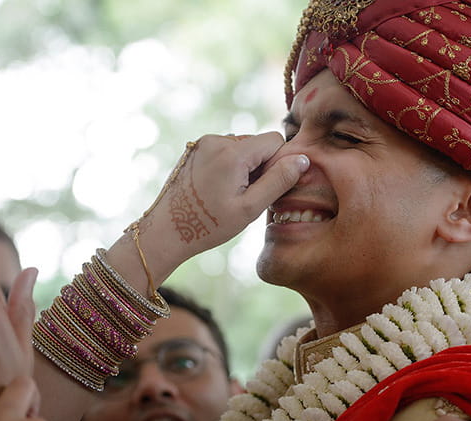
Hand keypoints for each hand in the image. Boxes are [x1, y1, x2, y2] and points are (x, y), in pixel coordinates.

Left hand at [138, 133, 309, 273]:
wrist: (166, 231)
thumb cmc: (209, 225)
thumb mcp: (250, 208)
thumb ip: (278, 181)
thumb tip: (303, 159)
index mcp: (232, 152)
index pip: (274, 140)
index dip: (278, 164)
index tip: (263, 189)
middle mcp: (216, 139)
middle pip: (257, 143)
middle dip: (260, 166)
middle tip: (245, 196)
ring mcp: (203, 143)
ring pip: (242, 147)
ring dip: (244, 167)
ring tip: (229, 194)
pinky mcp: (195, 149)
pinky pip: (225, 151)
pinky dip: (230, 166)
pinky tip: (218, 189)